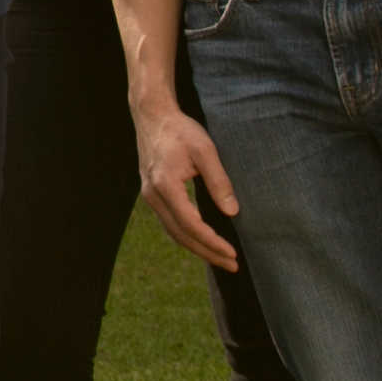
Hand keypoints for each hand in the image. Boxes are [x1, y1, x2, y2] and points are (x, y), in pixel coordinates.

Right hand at [134, 99, 241, 269]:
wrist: (152, 115)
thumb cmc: (180, 130)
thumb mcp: (205, 151)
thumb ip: (219, 181)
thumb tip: (232, 212)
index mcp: (165, 185)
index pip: (191, 225)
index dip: (212, 242)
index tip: (232, 253)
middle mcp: (153, 195)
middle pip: (181, 235)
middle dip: (207, 253)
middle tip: (232, 264)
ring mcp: (149, 195)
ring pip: (173, 232)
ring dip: (197, 248)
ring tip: (221, 258)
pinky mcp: (151, 193)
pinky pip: (169, 223)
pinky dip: (187, 236)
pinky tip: (202, 240)